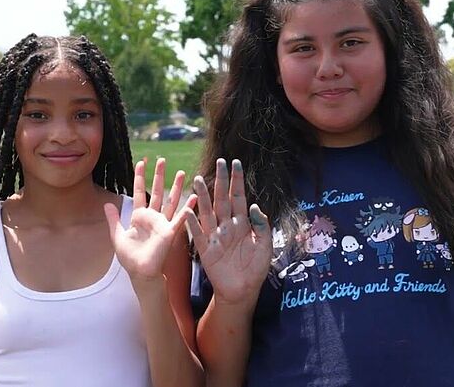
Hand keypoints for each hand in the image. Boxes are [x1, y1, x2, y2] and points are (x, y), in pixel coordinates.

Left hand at [104, 158, 194, 285]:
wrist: (140, 273)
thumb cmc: (130, 258)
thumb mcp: (117, 236)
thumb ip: (114, 220)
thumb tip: (107, 203)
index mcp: (139, 216)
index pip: (139, 192)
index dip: (139, 177)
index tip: (141, 162)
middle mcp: (152, 217)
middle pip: (156, 191)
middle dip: (159, 176)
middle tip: (162, 160)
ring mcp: (162, 223)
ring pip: (170, 200)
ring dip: (176, 187)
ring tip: (182, 172)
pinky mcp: (170, 232)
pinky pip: (180, 218)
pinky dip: (188, 208)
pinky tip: (195, 197)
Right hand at [183, 159, 271, 305]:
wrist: (243, 291)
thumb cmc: (255, 269)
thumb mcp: (265, 246)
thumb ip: (262, 226)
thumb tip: (256, 206)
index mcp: (243, 224)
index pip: (239, 197)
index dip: (237, 181)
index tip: (236, 163)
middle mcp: (227, 226)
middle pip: (222, 199)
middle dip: (220, 181)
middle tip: (219, 162)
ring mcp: (215, 236)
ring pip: (207, 212)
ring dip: (203, 196)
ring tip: (197, 179)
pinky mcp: (205, 250)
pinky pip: (197, 234)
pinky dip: (192, 223)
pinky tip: (188, 211)